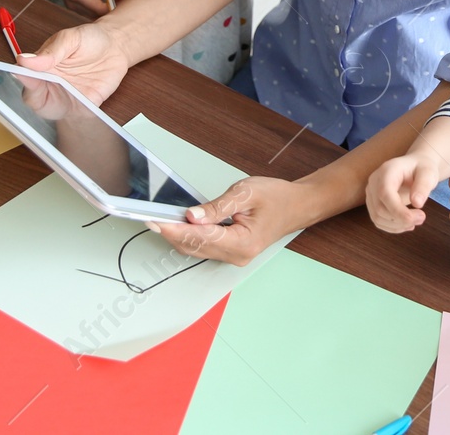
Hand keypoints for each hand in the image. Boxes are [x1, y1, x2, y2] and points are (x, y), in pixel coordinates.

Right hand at [18, 21, 134, 105]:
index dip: (23, 77)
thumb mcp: (71, 38)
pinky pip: (78, 114)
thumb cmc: (90, 39)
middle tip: (49, 82)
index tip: (23, 73)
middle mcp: (50, 83)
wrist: (116, 46)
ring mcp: (66, 96)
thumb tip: (25, 59)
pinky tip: (84, 103)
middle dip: (38, 93)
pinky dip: (80, 111)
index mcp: (41, 66)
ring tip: (69, 91)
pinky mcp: (85, 105)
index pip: (23, 76)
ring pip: (54, 110)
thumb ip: (51, 51)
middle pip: (34, 96)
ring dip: (59, 104)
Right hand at [47, 0, 125, 18]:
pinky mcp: (73, 6)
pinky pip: (88, 12)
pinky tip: (108, 1)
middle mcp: (72, 4)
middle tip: (125, 0)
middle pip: (96, 15)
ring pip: (93, 15)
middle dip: (112, 10)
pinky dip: (99, 8)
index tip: (127, 0)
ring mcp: (71, 6)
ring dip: (105, 10)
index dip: (115, 7)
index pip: (99, 9)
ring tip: (118, 0)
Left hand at [145, 176, 307, 264]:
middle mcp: (237, 255)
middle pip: (194, 247)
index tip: (155, 221)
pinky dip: (190, 237)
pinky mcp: (231, 252)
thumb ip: (217, 207)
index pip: (200, 238)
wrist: (298, 205)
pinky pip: (205, 247)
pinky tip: (180, 226)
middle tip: (151, 218)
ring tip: (161, 220)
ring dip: (178, 235)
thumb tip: (191, 215)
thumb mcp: (246, 193)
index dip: (174, 230)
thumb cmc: (278, 198)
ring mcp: (234, 257)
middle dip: (171, 233)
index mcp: (242, 243)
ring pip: (197, 249)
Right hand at [366, 151, 449, 233]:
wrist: (415, 166)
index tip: (415, 218)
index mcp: (387, 170)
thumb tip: (417, 203)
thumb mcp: (428, 173)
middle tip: (422, 218)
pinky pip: (378, 220)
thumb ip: (423, 186)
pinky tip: (407, 223)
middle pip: (380, 208)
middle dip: (401, 219)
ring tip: (417, 221)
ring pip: (378, 217)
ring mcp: (371, 193)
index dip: (397, 210)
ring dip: (398, 225)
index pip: (384, 193)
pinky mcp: (373, 203)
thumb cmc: (422, 168)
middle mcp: (374, 181)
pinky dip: (393, 227)